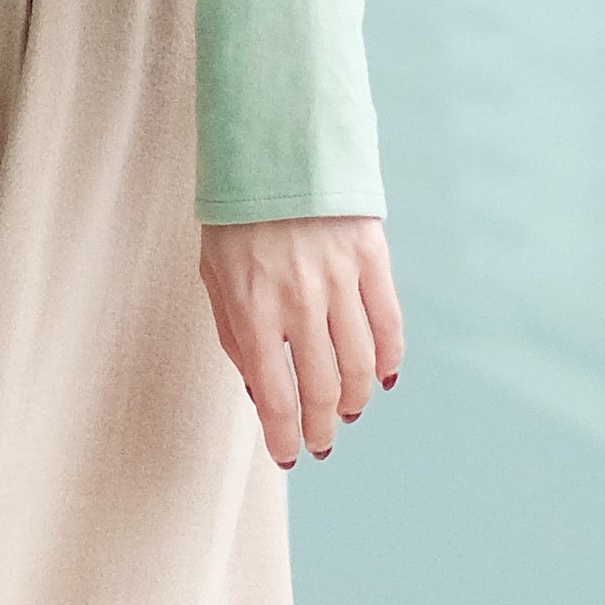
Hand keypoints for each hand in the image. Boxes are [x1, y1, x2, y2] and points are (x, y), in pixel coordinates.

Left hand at [200, 215, 401, 468]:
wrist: (273, 148)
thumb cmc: (236, 220)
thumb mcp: (215, 277)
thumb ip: (237, 337)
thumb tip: (263, 393)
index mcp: (252, 307)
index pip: (276, 394)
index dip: (285, 435)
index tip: (289, 455)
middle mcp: (299, 299)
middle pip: (323, 387)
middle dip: (323, 427)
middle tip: (322, 444)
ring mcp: (339, 279)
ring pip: (360, 363)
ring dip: (356, 400)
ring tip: (348, 413)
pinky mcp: (371, 258)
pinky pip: (389, 324)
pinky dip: (388, 359)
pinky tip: (381, 378)